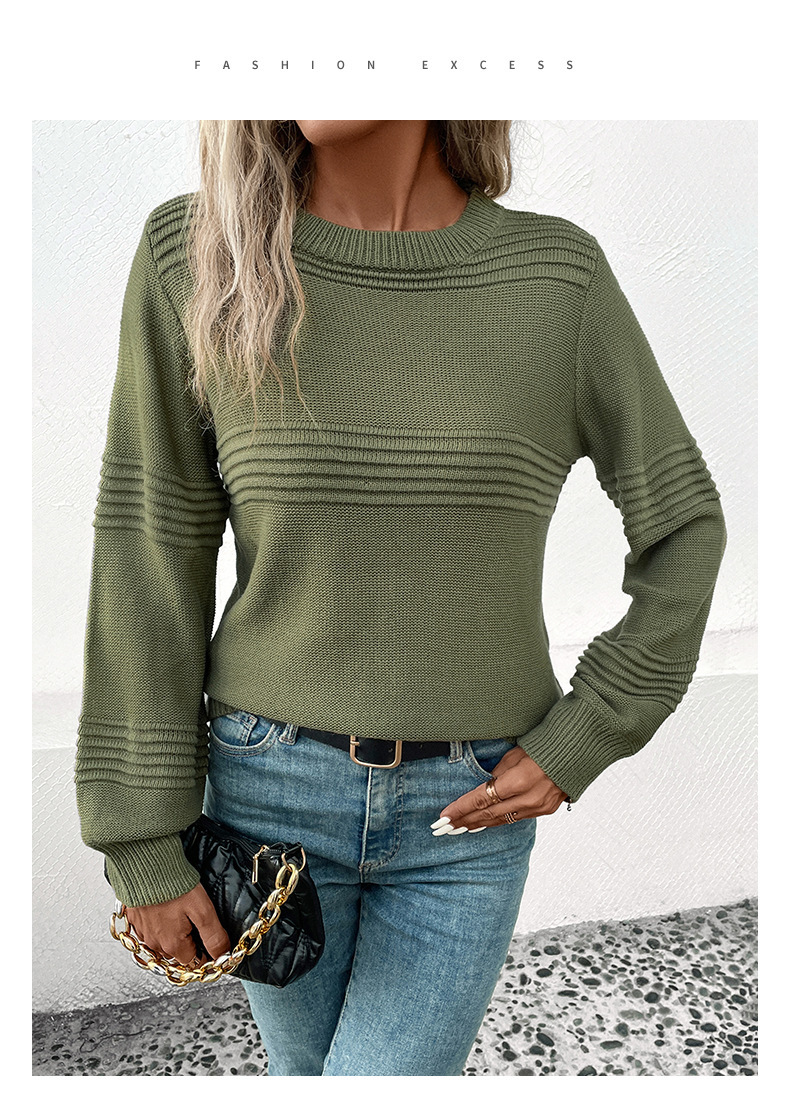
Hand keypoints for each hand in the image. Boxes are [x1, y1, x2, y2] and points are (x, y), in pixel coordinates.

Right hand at [124, 882, 231, 965]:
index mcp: (172, 944)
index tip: (214, 946)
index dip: (207, 955)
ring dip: (174, 936)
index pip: (195, 963)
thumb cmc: (173, 885)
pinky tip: (165, 912)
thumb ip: (213, 936)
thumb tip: (223, 955)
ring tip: (182, 916)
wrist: (145, 866)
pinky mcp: (133, 920)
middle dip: (191, 945)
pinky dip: (158, 926)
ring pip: (163, 944)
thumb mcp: (202, 910)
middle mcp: (155, 943)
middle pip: (179, 954)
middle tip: (199, 925)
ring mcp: (142, 933)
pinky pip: (149, 931)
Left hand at [433, 748, 568, 832]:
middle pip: (489, 814)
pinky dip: (498, 821)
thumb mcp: (514, 754)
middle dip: (465, 821)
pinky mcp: (546, 810)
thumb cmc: (543, 745)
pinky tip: (484, 824)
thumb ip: (498, 774)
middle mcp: (529, 798)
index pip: (482, 799)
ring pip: (502, 820)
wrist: (577, 750)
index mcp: (519, 780)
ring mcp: (539, 806)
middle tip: (444, 828)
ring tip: (459, 828)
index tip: (444, 816)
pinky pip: (516, 818)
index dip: (461, 809)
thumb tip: (485, 787)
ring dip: (479, 824)